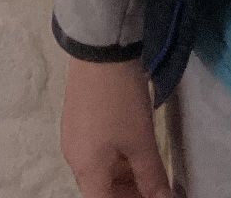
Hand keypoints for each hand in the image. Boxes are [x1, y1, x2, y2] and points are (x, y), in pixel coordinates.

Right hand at [61, 55, 175, 197]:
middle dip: (128, 191)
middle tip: (156, 185)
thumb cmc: (120, 100)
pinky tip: (135, 145)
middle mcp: (74, 157)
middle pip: (101, 188)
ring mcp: (74, 135)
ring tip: (150, 167)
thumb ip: (152, 177)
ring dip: (124, 173)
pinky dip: (116, 155)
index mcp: (85, 169)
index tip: (150, 196)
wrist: (100, 48)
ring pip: (100, 167)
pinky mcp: (79, 117)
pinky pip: (97, 148)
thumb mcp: (141, 140)